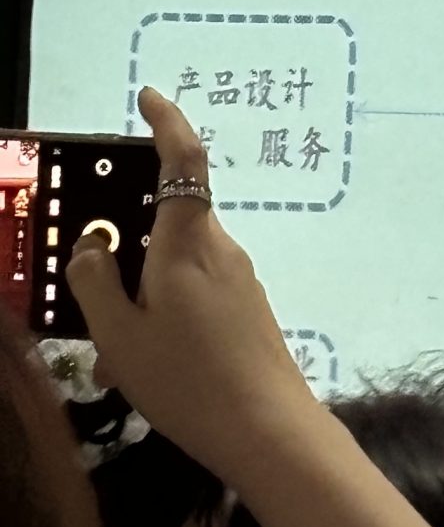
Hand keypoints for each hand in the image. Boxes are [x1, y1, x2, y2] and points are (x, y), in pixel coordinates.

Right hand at [66, 86, 317, 485]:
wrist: (267, 428)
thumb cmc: (188, 379)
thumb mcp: (120, 335)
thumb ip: (97, 282)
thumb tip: (93, 244)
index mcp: (188, 241)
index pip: (183, 158)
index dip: (166, 121)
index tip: (148, 97)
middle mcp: (220, 247)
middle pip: (168, 223)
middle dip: (128, 254)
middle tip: (95, 303)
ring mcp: (239, 278)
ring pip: (176, 269)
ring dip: (142, 299)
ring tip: (117, 360)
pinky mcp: (247, 308)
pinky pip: (194, 295)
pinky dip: (164, 318)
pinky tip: (148, 372)